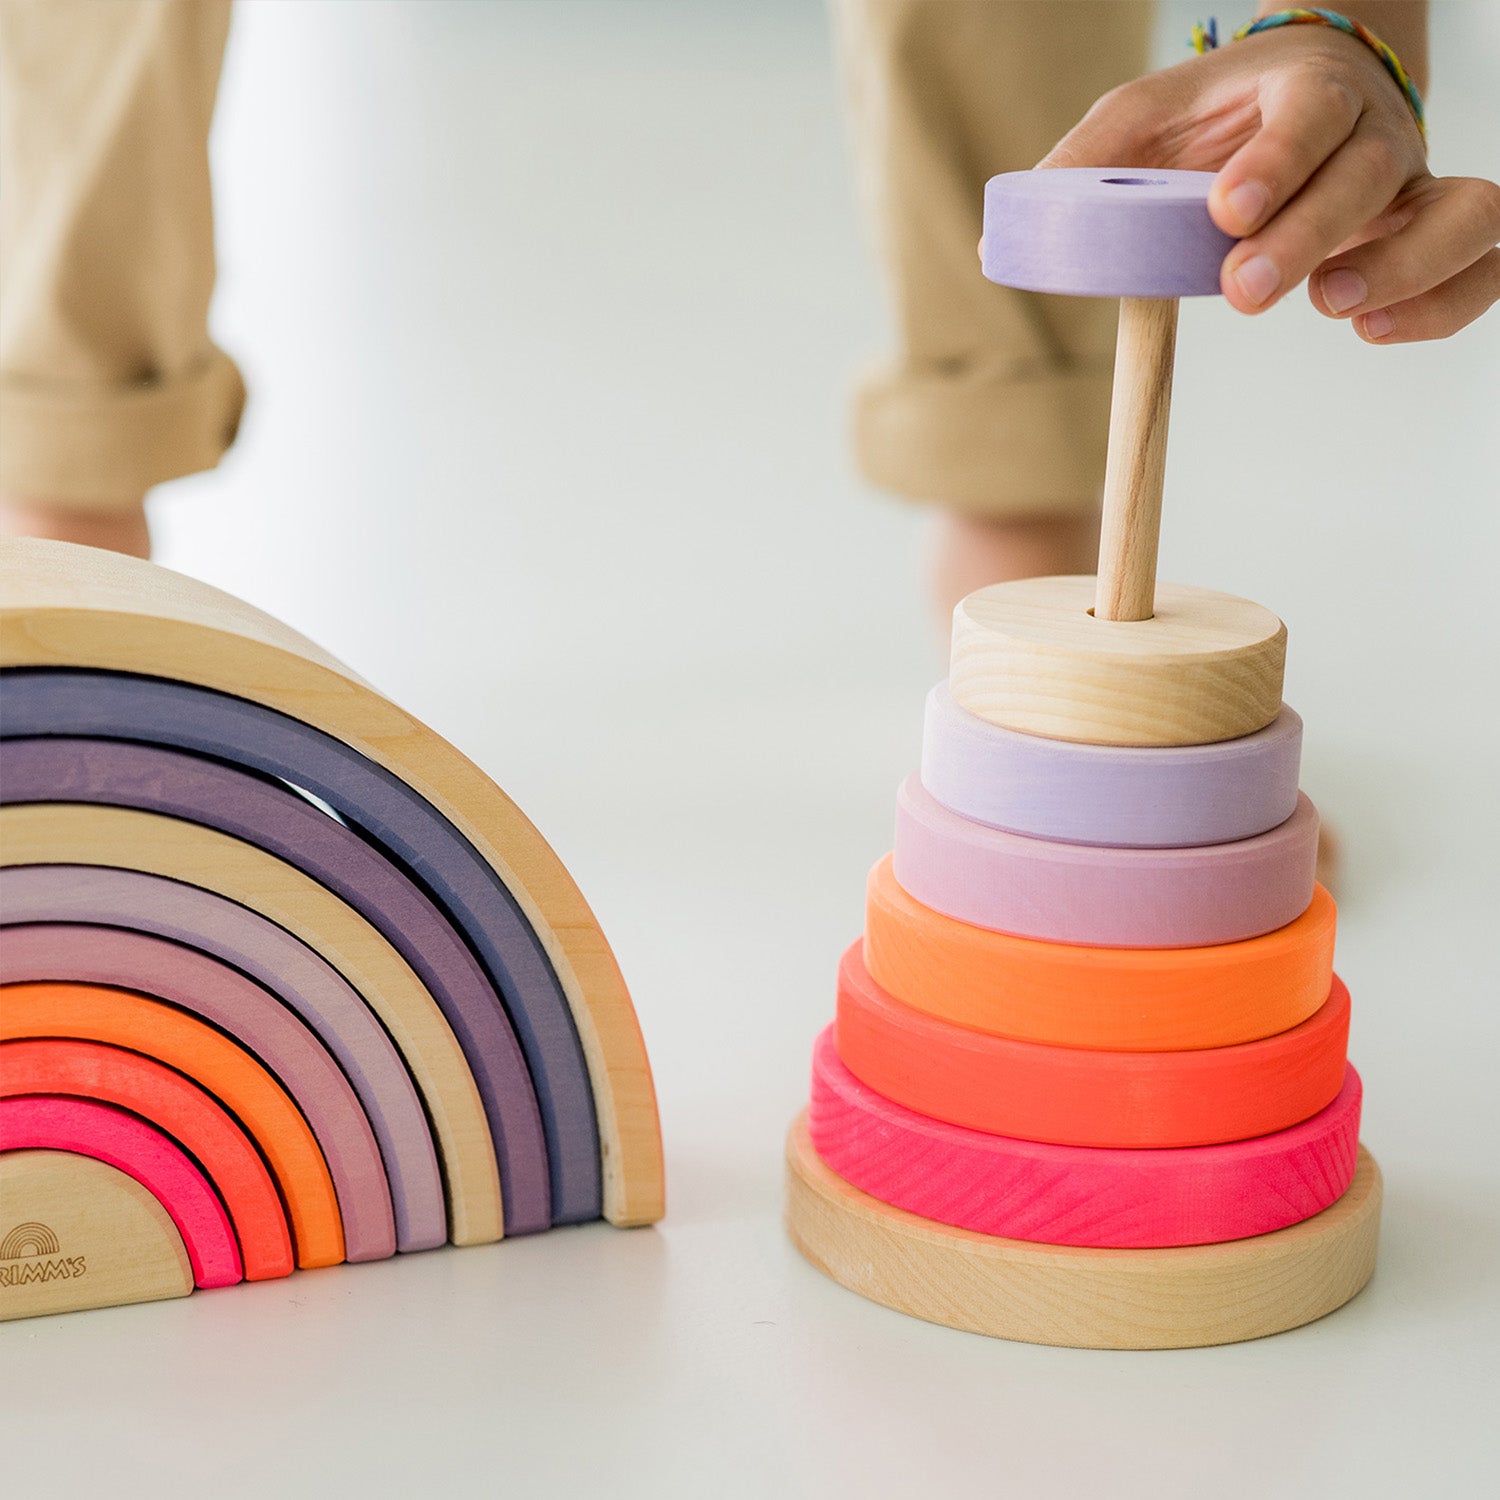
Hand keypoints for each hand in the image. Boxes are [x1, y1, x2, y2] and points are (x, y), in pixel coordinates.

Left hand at [1041, 24, 1499, 342]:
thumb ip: (1083, 168)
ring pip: (1457, 214)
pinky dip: (1446, 304)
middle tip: (1242, 292)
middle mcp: (1373, 135)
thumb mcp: (1141, 121)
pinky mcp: (1429, 237)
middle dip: (1306, 236)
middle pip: (1368, 177)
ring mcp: (1411, 188)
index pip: (1308, 117)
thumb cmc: (1214, 118)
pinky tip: (1374, 330)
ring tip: (1334, 310)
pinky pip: (1482, 265)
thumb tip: (1002, 239)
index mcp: (1306, 91)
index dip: (1276, 163)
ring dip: (1405, 267)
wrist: (1302, 95)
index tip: (1224, 211)